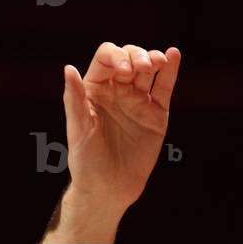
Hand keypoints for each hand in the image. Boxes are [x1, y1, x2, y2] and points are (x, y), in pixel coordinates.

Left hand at [61, 42, 181, 217]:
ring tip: (159, 61)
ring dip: (154, 59)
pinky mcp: (156, 113)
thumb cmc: (86, 160)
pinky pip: (164, 88)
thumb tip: (68, 68)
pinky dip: (171, 71)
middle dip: (137, 56)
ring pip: (148, 70)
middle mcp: (117, 90)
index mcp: (95, 89)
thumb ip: (74, 99)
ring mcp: (138, 100)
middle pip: (129, 58)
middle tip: (144, 66)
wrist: (108, 189)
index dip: (116, 57)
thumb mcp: (77, 129)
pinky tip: (174, 55)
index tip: (124, 71)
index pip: (106, 58)